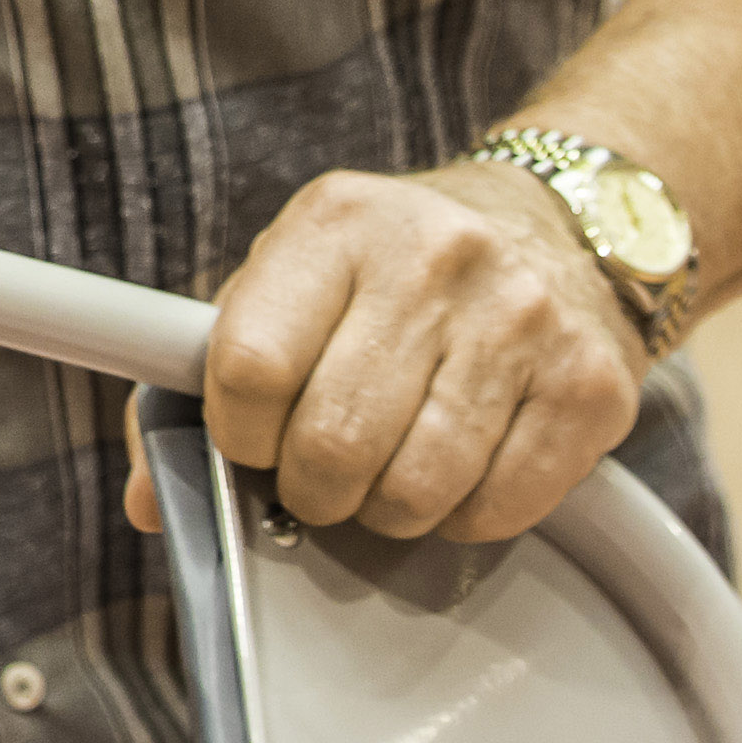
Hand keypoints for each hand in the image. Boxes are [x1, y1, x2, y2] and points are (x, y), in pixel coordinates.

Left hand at [135, 159, 648, 545]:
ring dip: (384, 511)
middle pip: (333, 440)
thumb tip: (152, 502)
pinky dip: (463, 518)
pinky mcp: (589, 386)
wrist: (557, 226)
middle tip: (319, 480)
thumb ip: (208, 379)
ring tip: (384, 479)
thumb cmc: (393, 273)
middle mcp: (431, 260)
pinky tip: (457, 477)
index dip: (238, 433)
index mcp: (334, 224)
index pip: (249, 364)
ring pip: (417, 487)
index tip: (251, 442)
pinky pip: (499, 507)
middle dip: (310, 489)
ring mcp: (520, 320)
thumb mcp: (293, 284)